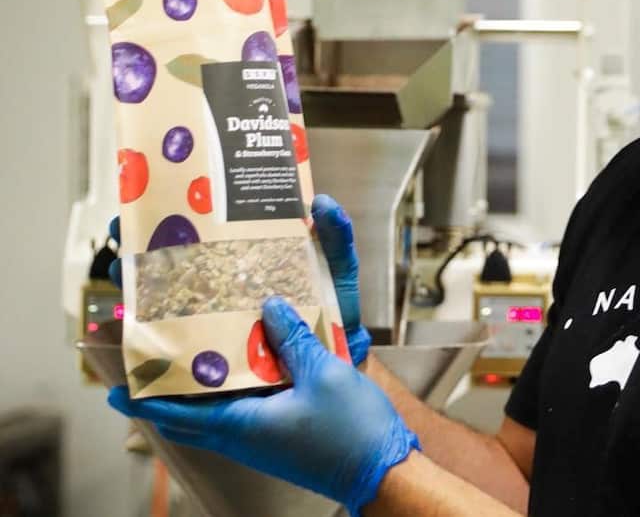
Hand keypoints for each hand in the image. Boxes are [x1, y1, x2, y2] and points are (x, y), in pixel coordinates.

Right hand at [108, 196, 371, 366]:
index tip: (140, 212)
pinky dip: (150, 389)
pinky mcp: (216, 381)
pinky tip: (125, 390)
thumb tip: (321, 202)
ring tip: (121, 293)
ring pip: (163, 326)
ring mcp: (214, 340)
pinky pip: (177, 387)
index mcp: (243, 269)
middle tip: (123, 249)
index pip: (197, 241)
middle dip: (140, 261)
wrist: (342, 370)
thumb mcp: (337, 274)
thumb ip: (335, 241)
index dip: (166, 223)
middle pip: (169, 278)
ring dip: (136, 309)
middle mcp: (220, 302)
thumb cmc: (335, 316)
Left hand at [109, 297, 417, 514]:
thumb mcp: (324, 372)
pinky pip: (240, 415)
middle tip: (152, 365)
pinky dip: (230, 393)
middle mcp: (243, 437)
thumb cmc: (352, 430)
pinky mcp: (279, 439)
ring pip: (214, 416)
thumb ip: (294, 339)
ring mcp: (261, 441)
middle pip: (190, 417)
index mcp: (242, 424)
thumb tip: (269, 307)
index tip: (117, 389)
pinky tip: (245, 367)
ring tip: (192, 359)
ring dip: (198, 392)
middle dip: (166, 394)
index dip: (145, 400)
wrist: (383, 471)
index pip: (177, 413)